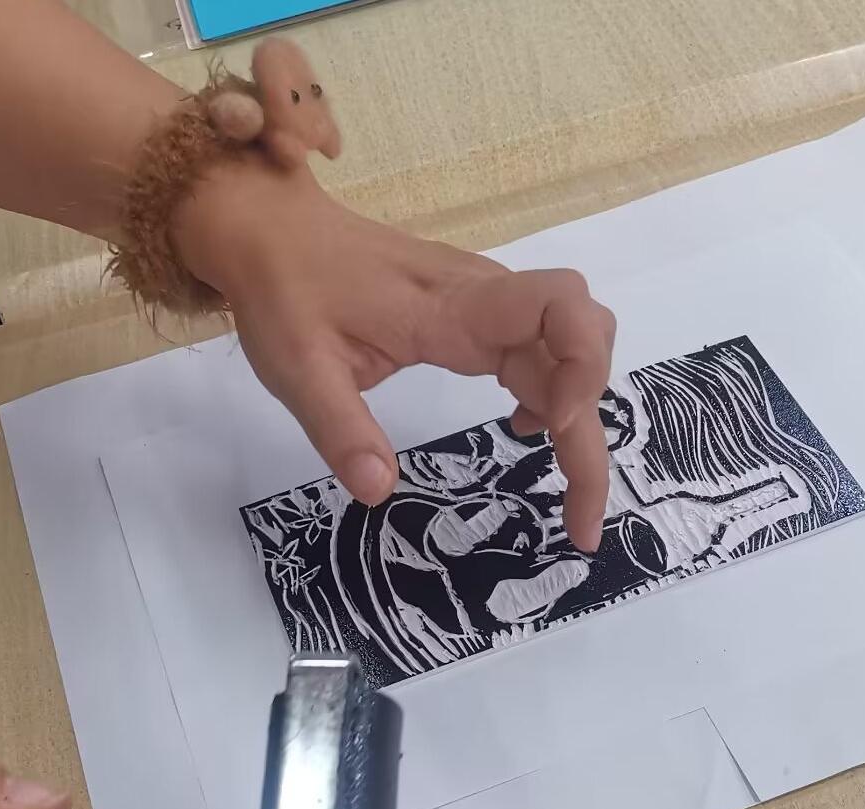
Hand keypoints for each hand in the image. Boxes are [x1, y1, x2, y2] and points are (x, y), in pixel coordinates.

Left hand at [173, 163, 617, 551]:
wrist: (273, 232)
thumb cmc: (285, 292)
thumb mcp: (296, 368)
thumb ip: (340, 430)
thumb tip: (379, 493)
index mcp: (451, 306)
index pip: (557, 307)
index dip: (582, 365)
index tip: (559, 431)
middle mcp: (486, 298)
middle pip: (582, 341)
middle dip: (592, 430)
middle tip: (578, 520)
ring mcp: (488, 303)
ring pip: (572, 347)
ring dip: (581, 417)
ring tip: (564, 496)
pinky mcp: (481, 313)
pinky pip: (546, 348)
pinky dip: (557, 395)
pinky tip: (524, 431)